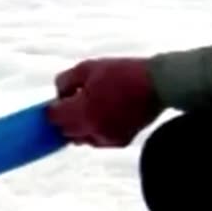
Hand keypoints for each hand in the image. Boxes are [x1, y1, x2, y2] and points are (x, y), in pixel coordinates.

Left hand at [47, 58, 163, 146]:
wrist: (158, 84)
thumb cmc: (123, 73)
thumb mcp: (88, 68)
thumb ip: (66, 81)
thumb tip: (59, 93)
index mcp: (82, 112)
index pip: (54, 117)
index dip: (53, 108)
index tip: (59, 100)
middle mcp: (92, 130)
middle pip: (66, 131)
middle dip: (65, 118)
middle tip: (73, 102)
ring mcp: (107, 138)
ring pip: (82, 138)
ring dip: (80, 126)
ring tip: (91, 107)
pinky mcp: (121, 142)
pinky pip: (99, 140)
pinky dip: (96, 130)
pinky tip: (105, 114)